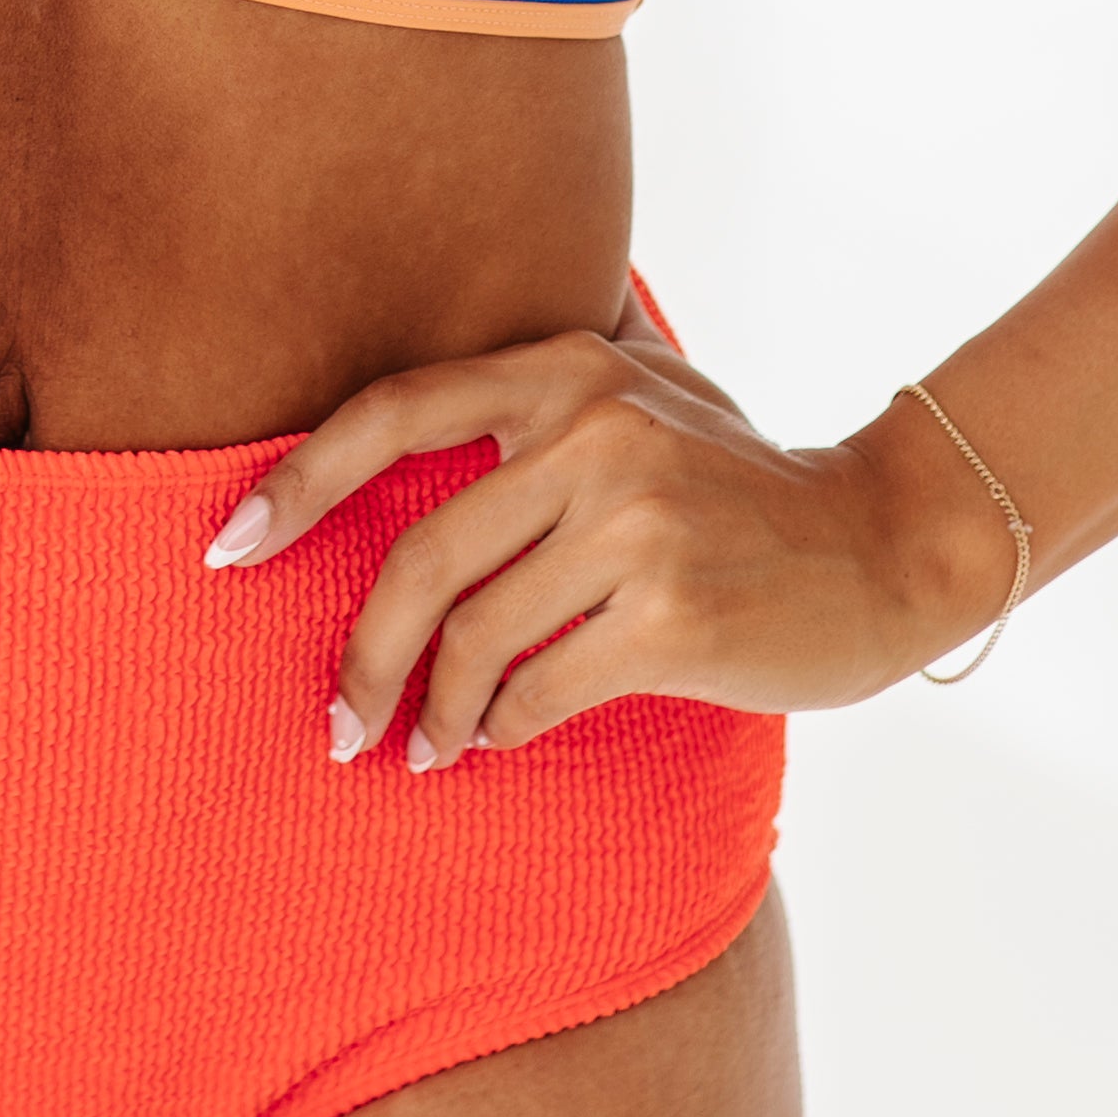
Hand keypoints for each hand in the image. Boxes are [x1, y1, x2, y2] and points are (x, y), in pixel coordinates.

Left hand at [207, 299, 975, 746]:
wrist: (889, 547)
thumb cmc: (745, 487)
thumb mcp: (648, 398)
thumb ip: (540, 405)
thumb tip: (385, 455)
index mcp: (571, 367)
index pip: (397, 411)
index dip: (298, 480)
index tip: (228, 547)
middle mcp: (597, 430)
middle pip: (420, 555)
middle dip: (361, 653)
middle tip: (338, 719)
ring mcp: (639, 521)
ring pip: (475, 637)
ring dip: (434, 714)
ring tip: (424, 748)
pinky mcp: (674, 613)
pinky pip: (539, 690)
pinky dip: (502, 729)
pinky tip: (498, 742)